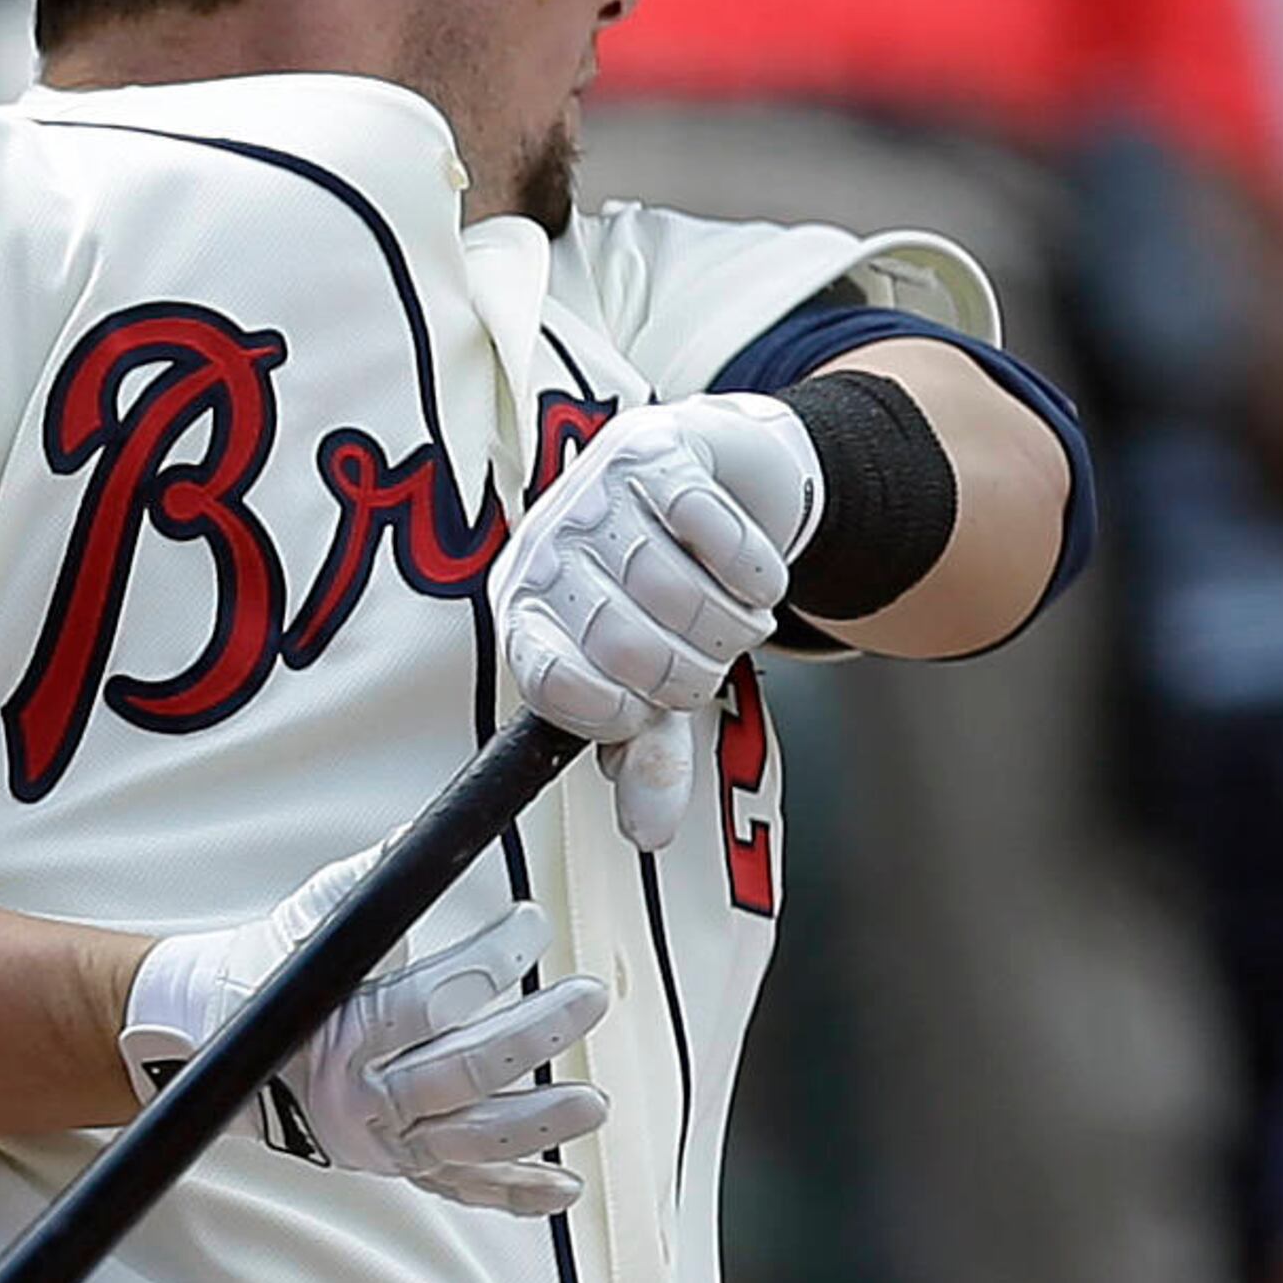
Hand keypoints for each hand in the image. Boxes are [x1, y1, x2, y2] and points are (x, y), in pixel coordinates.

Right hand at [125, 877, 606, 1216]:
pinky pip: (461, 1188)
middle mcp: (360, 1099)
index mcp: (338, 1034)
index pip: (426, 1003)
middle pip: (460, 1073)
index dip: (489, 963)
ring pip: (470, 1140)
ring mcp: (381, 1143)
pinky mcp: (397, 1166)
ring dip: (537, 1123)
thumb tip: (425, 833)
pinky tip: (564, 1187)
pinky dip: (514, 1193)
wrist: (216, 1047)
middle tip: (589, 998)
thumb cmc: (270, 977)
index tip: (532, 925)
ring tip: (592, 1101)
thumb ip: (373, 882)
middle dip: (534, 1037)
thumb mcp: (313, 920)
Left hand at [490, 395, 820, 848]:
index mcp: (527, 614)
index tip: (646, 713)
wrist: (720, 483)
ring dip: (732, 628)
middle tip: (706, 666)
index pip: (551, 682)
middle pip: (622, 644)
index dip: (613, 713)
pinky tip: (754, 578)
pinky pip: (713, 531)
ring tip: (737, 623)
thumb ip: (650, 757)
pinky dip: (754, 573)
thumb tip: (649, 833)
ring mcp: (596, 492)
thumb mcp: (656, 685)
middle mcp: (548, 548)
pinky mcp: (655, 449)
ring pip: (675, 591)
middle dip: (687, 676)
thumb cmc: (670, 593)